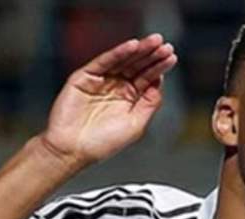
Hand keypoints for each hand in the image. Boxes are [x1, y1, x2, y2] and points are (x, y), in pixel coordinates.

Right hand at [36, 33, 177, 166]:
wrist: (73, 151)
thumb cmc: (102, 143)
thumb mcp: (135, 124)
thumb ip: (149, 103)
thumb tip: (160, 81)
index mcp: (129, 98)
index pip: (147, 78)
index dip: (159, 67)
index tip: (172, 57)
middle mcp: (116, 86)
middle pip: (137, 66)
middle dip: (152, 55)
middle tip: (166, 45)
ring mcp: (101, 80)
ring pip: (123, 60)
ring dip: (139, 50)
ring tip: (155, 41)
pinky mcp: (84, 77)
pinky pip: (104, 61)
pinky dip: (118, 53)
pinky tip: (132, 46)